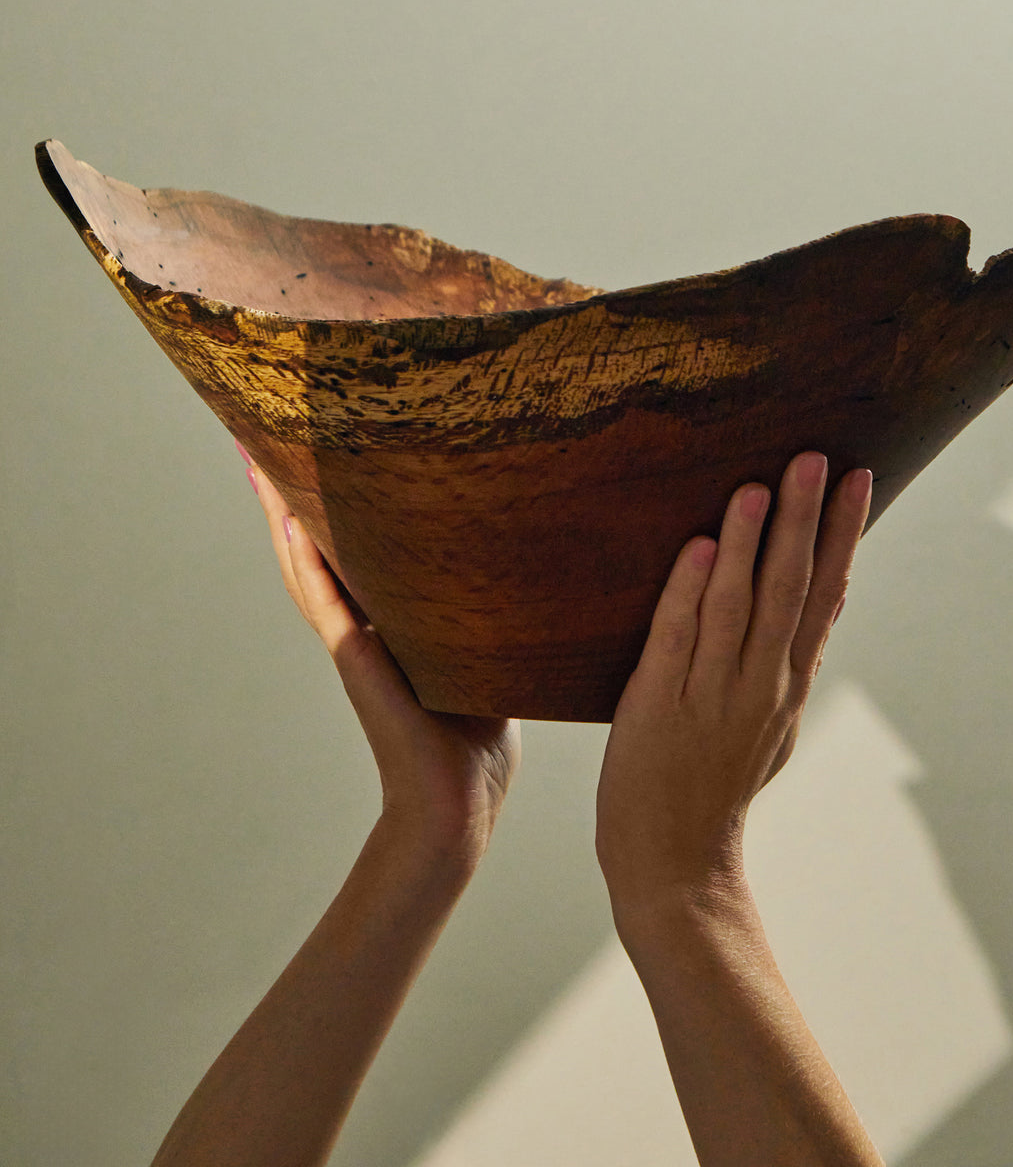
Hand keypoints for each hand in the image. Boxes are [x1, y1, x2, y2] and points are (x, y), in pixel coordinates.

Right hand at [239, 444, 520, 865]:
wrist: (458, 803)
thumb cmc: (477, 736)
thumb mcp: (485, 653)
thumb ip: (488, 611)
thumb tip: (531, 565)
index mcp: (388, 618)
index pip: (350, 546)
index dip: (327, 498)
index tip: (312, 445)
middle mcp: (361, 624)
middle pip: (314, 544)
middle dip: (289, 492)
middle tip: (261, 433)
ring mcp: (353, 642)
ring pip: (307, 565)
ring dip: (281, 515)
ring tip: (257, 462)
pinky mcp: (359, 663)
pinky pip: (326, 605)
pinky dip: (306, 565)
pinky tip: (290, 526)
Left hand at [595, 452, 871, 914]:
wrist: (674, 865)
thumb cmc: (717, 787)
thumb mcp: (772, 725)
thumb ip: (794, 662)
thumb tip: (829, 598)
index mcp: (786, 685)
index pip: (824, 596)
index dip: (843, 535)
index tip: (860, 479)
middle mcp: (758, 685)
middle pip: (789, 589)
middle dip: (804, 520)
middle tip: (817, 457)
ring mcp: (709, 696)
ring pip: (736, 606)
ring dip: (748, 544)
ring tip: (758, 486)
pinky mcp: (656, 707)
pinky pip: (676, 640)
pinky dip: (688, 594)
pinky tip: (701, 549)